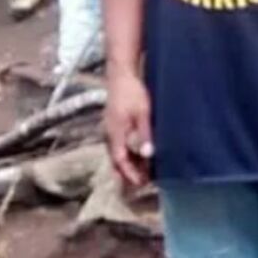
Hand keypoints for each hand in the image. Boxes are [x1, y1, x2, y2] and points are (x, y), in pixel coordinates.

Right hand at [105, 70, 153, 186]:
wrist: (121, 72)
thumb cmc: (132, 91)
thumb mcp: (142, 113)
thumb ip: (144, 134)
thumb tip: (148, 154)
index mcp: (115, 133)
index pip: (120, 161)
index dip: (130, 175)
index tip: (141, 184)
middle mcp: (109, 133)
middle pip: (116, 160)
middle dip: (128, 174)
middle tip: (142, 184)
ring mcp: (110, 128)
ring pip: (117, 152)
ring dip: (128, 164)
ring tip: (143, 172)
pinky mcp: (114, 123)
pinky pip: (119, 144)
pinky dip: (128, 153)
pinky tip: (139, 153)